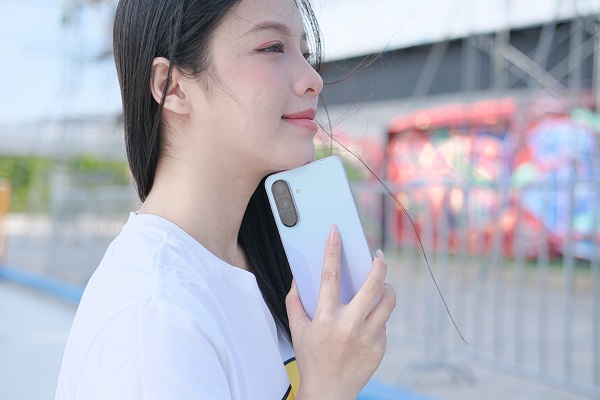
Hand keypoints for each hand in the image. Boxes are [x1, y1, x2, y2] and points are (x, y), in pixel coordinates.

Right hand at [286, 225, 396, 399]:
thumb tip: (297, 279)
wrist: (329, 393)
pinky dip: (378, 317)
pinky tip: (368, 321)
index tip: (336, 232)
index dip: (332, 250)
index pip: (329, 275)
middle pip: (373, 285)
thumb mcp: (297, 330)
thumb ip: (294, 302)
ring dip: (387, 288)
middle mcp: (349, 325)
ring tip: (382, 286)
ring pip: (388, 302)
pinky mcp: (380, 347)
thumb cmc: (311, 360)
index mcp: (326, 317)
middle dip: (379, 265)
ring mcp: (368, 336)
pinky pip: (384, 323)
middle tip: (378, 256)